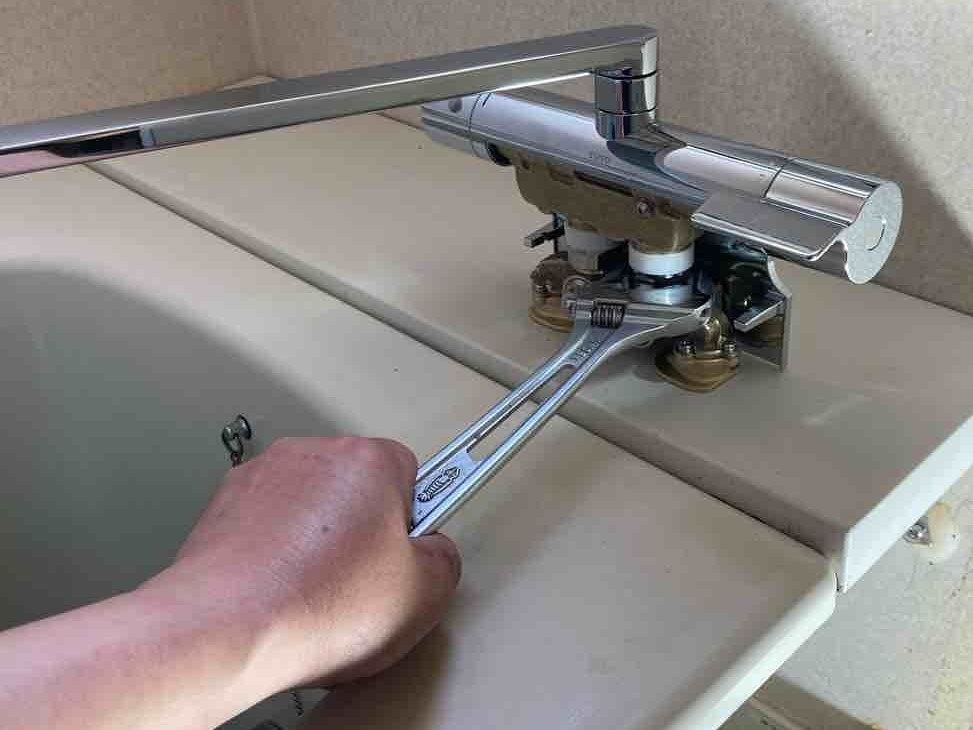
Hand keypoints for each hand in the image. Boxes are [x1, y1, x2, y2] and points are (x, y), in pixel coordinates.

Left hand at [143, 436, 461, 690]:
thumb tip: (434, 554)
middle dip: (364, 529)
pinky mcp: (225, 503)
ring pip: (311, 503)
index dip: (413, 520)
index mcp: (369, 460)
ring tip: (316, 592)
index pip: (413, 474)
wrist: (228, 628)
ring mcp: (264, 475)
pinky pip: (268, 521)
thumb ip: (443, 559)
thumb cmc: (314, 604)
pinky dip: (276, 550)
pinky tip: (282, 591)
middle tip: (364, 580)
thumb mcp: (423, 595)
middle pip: (359, 486)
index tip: (409, 549)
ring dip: (317, 539)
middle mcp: (314, 454)